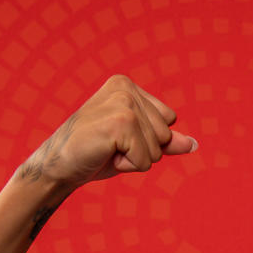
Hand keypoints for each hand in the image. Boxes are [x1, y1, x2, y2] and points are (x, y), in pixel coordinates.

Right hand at [16, 74, 197, 189]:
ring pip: (158, 149)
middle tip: (109, 146)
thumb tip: (194, 145)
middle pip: (166, 135)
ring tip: (106, 149)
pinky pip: (145, 160)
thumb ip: (165, 142)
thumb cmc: (95, 153)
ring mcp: (123, 103)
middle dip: (142, 150)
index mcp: (127, 86)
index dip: (147, 140)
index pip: (168, 121)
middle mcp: (125, 89)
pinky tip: (104, 154)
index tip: (117, 138)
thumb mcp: (135, 144)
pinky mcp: (121, 123)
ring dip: (134, 159)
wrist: (57, 166)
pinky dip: (127, 166)